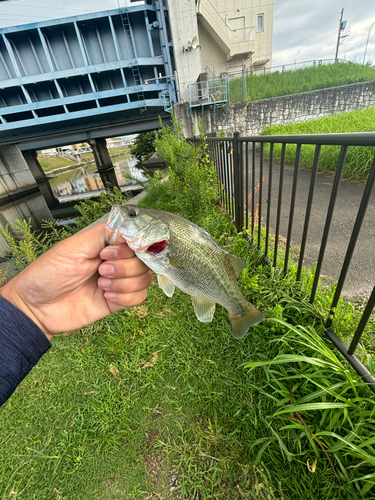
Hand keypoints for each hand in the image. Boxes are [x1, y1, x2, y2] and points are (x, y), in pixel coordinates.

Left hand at [0, 223, 151, 339]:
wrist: (36, 307)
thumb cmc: (48, 273)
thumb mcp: (73, 247)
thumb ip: (102, 235)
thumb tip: (128, 229)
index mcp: (105, 245)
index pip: (136, 240)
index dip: (129, 248)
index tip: (108, 253)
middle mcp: (115, 261)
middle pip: (144, 260)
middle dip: (125, 267)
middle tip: (101, 271)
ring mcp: (118, 282)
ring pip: (144, 279)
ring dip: (124, 282)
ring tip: (101, 284)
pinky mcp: (117, 302)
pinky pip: (139, 298)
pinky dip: (126, 297)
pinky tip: (107, 296)